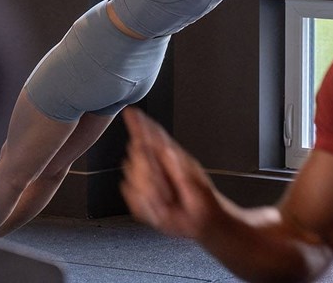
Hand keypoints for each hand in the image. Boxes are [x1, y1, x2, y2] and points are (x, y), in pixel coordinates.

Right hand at [120, 107, 219, 239]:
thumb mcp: (192, 181)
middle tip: (166, 189)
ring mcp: (147, 181)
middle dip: (147, 171)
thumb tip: (166, 149)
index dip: (139, 123)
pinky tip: (158, 209)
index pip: (151, 134)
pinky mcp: (140, 198)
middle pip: (136, 155)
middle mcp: (156, 165)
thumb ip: (177, 167)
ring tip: (167, 200)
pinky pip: (130, 196)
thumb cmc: (202, 199)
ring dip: (148, 190)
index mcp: (169, 156)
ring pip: (130, 175)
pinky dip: (142, 205)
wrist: (203, 221)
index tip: (130, 112)